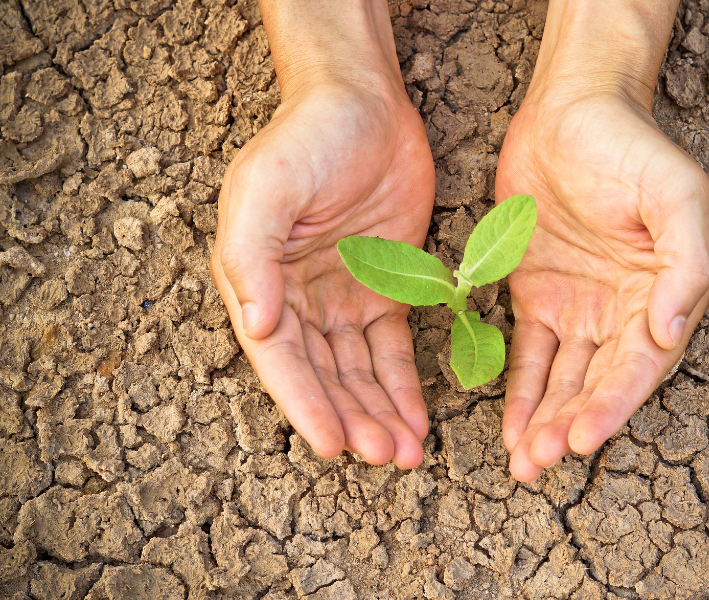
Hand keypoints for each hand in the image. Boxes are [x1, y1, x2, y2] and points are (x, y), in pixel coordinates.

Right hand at [210, 3, 433, 467]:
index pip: (282, 357)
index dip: (306, 403)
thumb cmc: (306, 140)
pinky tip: (419, 417)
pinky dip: (403, 384)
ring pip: (361, 372)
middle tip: (386, 455)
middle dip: (354, 418)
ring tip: (407, 451)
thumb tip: (256, 325)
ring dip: (381, 413)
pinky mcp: (387, 289)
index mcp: (259, 281)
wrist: (363, 104)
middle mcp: (298, 299)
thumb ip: (252, 256)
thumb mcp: (267, 188)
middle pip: (325, 375)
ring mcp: (343, 297)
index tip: (334, 445)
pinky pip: (393, 348)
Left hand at [497, 17, 708, 479]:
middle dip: (570, 425)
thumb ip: (687, 262)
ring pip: (562, 379)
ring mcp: (578, 306)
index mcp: (663, 294)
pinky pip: (527, 353)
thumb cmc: (630, 148)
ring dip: (543, 420)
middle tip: (538, 462)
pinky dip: (520, 390)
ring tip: (522, 461)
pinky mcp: (535, 294)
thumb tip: (674, 330)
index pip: (639, 366)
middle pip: (597, 383)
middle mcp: (623, 311)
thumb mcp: (677, 193)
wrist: (572, 110)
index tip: (580, 438)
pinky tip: (509, 425)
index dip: (612, 405)